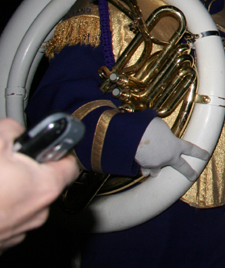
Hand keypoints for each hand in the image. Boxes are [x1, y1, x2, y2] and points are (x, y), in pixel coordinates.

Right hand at [0, 118, 78, 250]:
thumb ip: (12, 129)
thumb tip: (16, 129)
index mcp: (46, 186)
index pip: (69, 163)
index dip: (58, 150)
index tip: (47, 144)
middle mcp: (40, 211)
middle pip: (43, 182)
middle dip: (27, 170)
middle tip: (7, 163)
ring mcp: (20, 230)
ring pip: (23, 201)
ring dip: (11, 190)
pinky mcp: (2, 242)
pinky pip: (8, 217)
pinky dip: (0, 207)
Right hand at [135, 118, 209, 180]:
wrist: (135, 136)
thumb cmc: (150, 127)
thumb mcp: (163, 127)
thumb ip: (166, 133)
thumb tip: (163, 135)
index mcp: (176, 145)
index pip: (191, 149)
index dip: (200, 153)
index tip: (206, 156)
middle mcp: (169, 156)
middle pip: (182, 167)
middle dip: (189, 173)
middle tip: (193, 177)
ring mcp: (157, 163)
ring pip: (157, 171)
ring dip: (155, 172)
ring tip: (153, 174)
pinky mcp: (146, 166)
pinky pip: (145, 169)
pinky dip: (143, 168)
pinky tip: (143, 169)